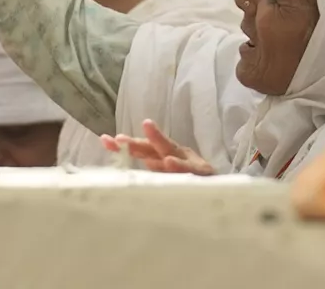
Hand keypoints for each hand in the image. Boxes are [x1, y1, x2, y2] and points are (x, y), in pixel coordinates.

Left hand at [100, 119, 215, 175]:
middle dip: (136, 143)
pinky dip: (180, 167)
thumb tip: (120, 178)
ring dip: (158, 142)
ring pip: (171, 151)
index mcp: (162, 156)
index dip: (123, 146)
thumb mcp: (164, 179)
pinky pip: (190, 170)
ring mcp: (189, 162)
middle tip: (119, 139)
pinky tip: (170, 163)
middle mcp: (174, 154)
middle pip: (152, 147)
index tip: (104, 140)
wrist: (220, 191)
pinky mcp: (203, 174)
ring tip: (145, 133)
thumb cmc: (186, 185)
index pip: (140, 149)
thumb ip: (146, 177)